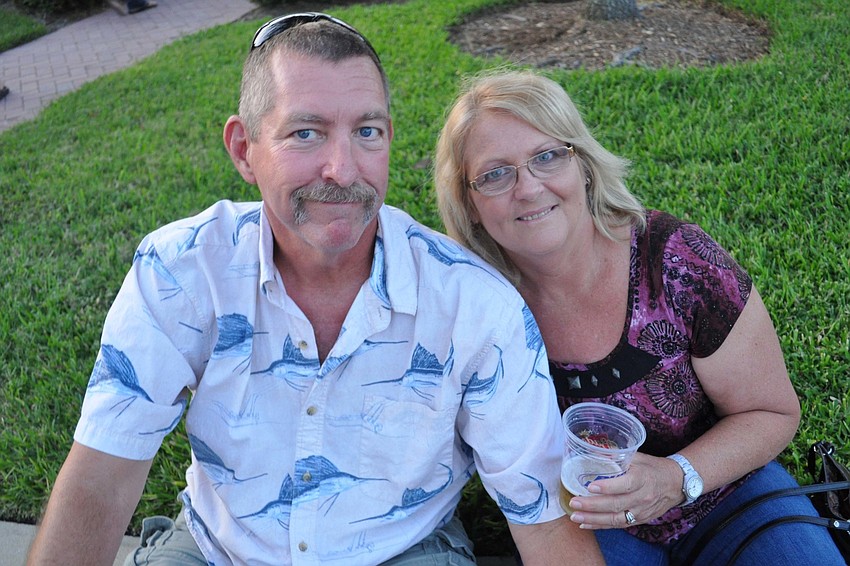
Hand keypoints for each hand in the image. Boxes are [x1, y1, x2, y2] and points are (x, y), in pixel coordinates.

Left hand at [566, 452, 681, 528]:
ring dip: (593, 519)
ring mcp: (641, 511)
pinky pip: (618, 525)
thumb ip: (618, 456)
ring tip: (575, 516)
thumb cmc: (653, 468)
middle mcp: (642, 497)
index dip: (607, 487)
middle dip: (593, 505)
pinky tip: (585, 524)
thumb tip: (593, 450)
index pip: (624, 485)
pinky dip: (601, 526)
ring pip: (615, 518)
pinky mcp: (639, 520)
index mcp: (642, 478)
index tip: (591, 486)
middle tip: (574, 502)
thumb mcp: (638, 457)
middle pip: (616, 504)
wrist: (676, 484)